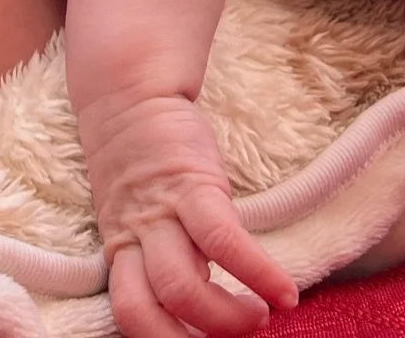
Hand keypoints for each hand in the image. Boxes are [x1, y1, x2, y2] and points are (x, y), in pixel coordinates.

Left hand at [86, 94, 297, 337]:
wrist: (129, 92)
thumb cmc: (141, 159)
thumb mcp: (136, 212)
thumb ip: (156, 251)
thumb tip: (196, 298)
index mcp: (120, 249)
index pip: (128, 313)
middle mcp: (134, 236)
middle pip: (147, 310)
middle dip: (196, 336)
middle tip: (236, 334)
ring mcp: (160, 211)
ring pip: (179, 285)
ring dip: (225, 317)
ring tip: (260, 316)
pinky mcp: (191, 183)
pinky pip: (222, 239)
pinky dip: (257, 272)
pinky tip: (284, 293)